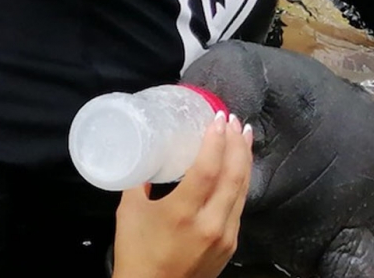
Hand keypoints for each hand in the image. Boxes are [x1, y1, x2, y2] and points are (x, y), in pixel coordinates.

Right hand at [112, 112, 253, 277]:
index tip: (217, 119)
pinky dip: (241, 181)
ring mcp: (225, 236)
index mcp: (183, 214)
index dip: (215, 141)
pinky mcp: (231, 244)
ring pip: (242, 190)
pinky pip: (240, 205)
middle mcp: (210, 224)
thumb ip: (139, 181)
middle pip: (233, 176)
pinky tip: (239, 168)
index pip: (208, 169)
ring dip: (244, 160)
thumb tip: (149, 155)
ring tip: (243, 136)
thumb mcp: (129, 213)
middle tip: (233, 121)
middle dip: (236, 144)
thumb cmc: (137, 254)